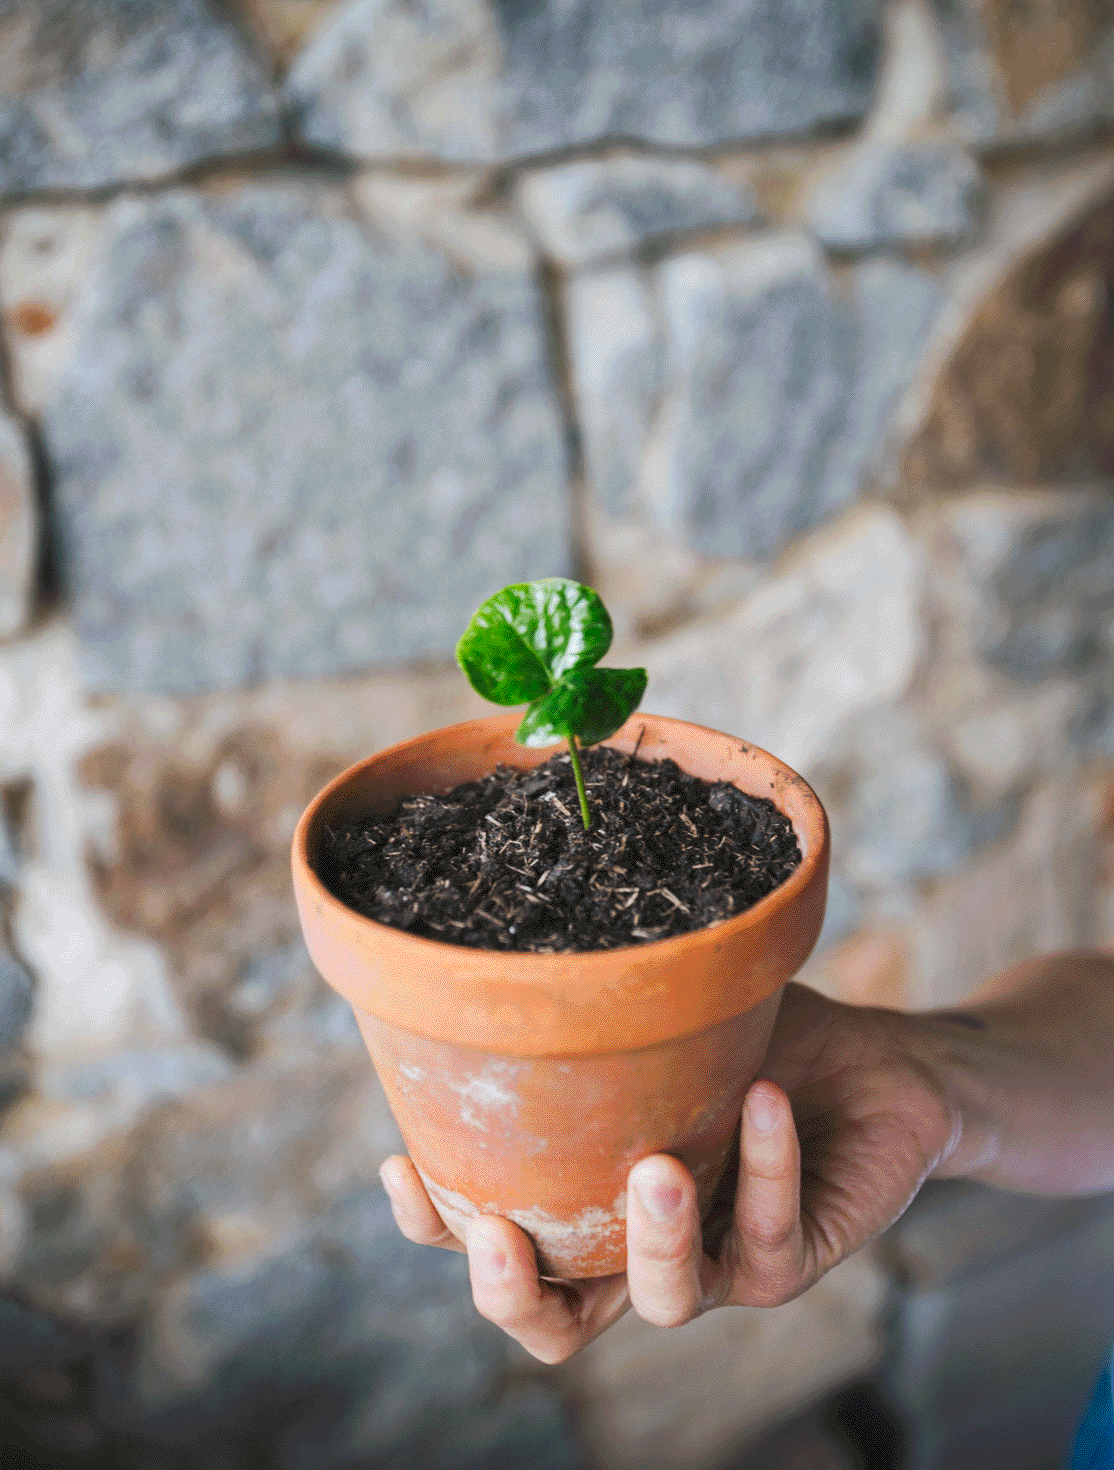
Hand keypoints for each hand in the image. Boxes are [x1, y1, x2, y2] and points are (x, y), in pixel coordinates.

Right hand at [378, 982, 958, 1362]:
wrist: (878, 1065)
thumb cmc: (756, 1044)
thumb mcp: (664, 1022)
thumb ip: (594, 1019)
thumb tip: (500, 960)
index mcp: (592, 1203)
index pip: (497, 1242)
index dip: (438, 1229)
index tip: (405, 1164)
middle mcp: (641, 1248)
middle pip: (557, 1326)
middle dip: (514, 1295)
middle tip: (500, 1232)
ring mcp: (717, 1261)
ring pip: (665, 1302)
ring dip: (652, 1240)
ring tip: (654, 1168)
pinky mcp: (792, 1258)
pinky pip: (769, 1235)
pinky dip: (766, 1163)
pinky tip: (763, 1095)